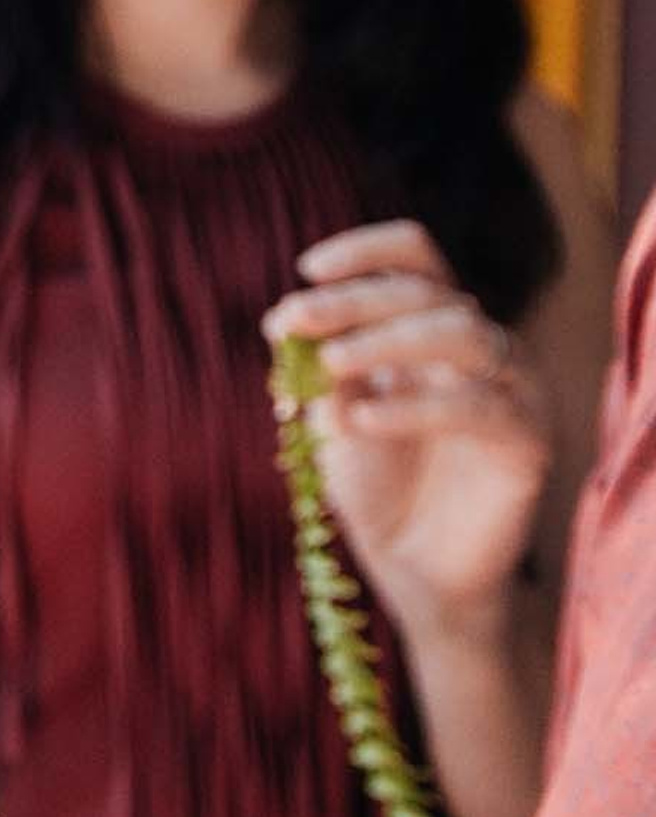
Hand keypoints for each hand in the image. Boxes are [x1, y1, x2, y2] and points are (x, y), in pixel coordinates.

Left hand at [263, 219, 549, 641]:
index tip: (308, 269)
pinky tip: (362, 420)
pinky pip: (478, 406)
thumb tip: (288, 320)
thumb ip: (317, 364)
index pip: (415, 254)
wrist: (408, 566)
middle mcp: (475, 344)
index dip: (365, 250)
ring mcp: (510, 387)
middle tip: (297, 320)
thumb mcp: (328, 410)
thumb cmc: (369, 477)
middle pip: (425, 291)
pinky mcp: (528, 439)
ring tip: (331, 364)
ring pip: (463, 331)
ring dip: (388, 339)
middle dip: (353, 301)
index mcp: (427, 323)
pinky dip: (413, 406)